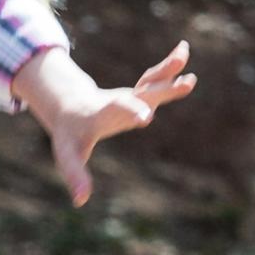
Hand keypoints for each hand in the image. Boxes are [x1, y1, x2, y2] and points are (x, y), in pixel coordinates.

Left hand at [12, 43, 193, 206]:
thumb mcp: (68, 155)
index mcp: (102, 113)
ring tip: (184, 53)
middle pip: (141, 93)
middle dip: (161, 89)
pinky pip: (156, 79)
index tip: (146, 117)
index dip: (130, 112)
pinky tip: (185, 54)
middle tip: (186, 82)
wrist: (69, 108)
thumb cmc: (69, 134)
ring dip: (168, 68)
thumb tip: (79, 201)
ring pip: (150, 80)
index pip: (117, 112)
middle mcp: (118, 101)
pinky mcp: (138, 94)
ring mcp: (130, 95)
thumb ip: (75, 174)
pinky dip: (170, 69)